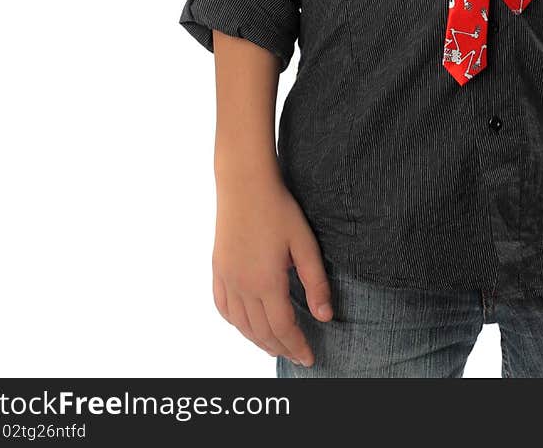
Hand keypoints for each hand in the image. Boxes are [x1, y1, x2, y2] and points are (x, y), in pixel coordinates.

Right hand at [212, 173, 333, 366]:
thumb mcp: (304, 243)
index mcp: (266, 283)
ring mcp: (226, 279)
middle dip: (281, 348)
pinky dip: (236, 324)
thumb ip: (316, 282)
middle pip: (262, 332)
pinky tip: (246, 326)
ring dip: (259, 341)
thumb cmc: (278, 209)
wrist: (244, 183)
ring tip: (276, 346)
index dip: (297, 347)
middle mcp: (242, 287)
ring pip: (241, 325)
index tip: (310, 358)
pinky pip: (223, 308)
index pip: (284, 328)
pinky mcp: (217, 269)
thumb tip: (325, 316)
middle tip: (297, 355)